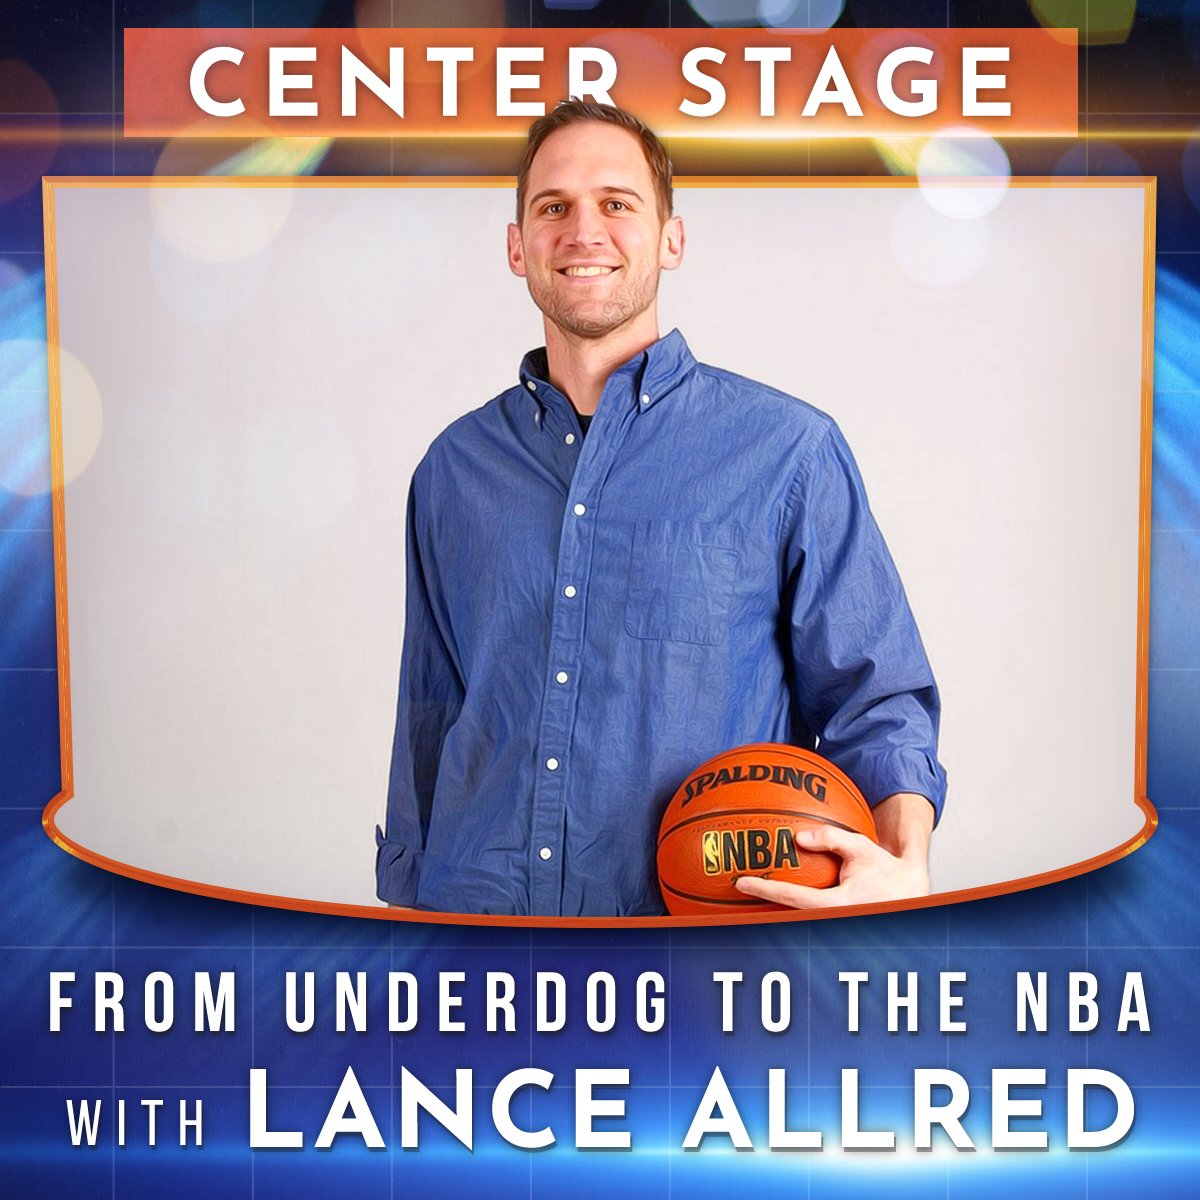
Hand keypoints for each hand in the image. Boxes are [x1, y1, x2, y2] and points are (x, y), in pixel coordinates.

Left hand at [734, 792, 933, 910]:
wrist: (907, 893)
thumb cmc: (882, 869)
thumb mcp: (860, 848)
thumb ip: (831, 839)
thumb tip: (797, 837)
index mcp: (838, 905)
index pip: (793, 898)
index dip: (766, 889)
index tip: (741, 882)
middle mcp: (831, 921)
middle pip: (784, 917)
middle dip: (757, 909)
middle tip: (731, 893)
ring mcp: (830, 926)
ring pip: (790, 922)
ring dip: (766, 912)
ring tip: (738, 900)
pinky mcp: (829, 924)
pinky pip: (800, 917)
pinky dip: (782, 908)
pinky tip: (765, 897)